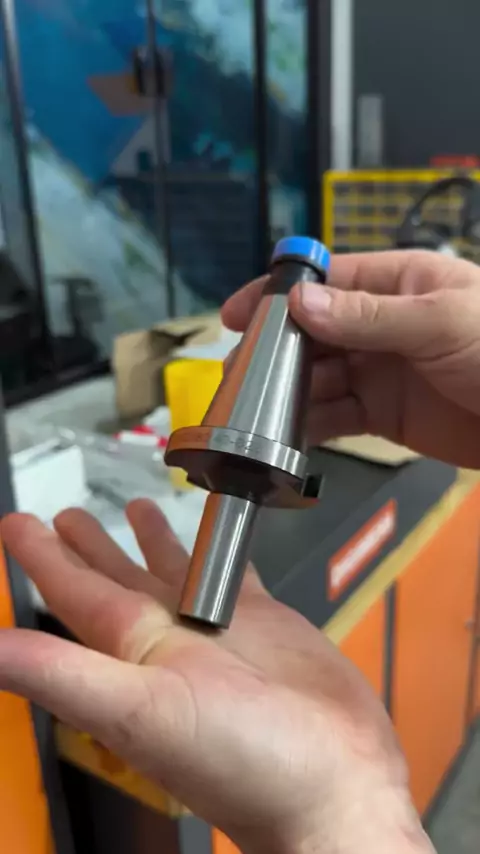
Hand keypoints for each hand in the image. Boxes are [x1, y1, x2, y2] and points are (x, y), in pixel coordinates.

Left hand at [0, 503, 432, 853]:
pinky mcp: (267, 621)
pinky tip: (218, 533)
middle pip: (118, 580)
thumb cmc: (242, 766)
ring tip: (136, 507)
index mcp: (134, 656)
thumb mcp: (141, 715)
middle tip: (65, 514)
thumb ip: (64, 676)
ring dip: (151, 542)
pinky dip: (223, 549)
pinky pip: (236, 572)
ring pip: (173, 571)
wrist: (334, 786)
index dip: (44, 560)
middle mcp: (170, 641)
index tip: (18, 525)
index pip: (76, 595)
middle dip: (90, 547)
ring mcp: (220, 629)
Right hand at [222, 250, 479, 467]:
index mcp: (395, 283)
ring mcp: (380, 370)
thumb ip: (368, 316)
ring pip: (318, 377)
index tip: (238, 314)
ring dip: (288, 391)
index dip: (280, 294)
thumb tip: (300, 303)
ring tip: (256, 410)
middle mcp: (380, 324)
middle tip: (240, 376)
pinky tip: (288, 434)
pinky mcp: (384, 414)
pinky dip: (311, 425)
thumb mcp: (440, 321)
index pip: (326, 280)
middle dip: (276, 351)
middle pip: (313, 332)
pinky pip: (336, 416)